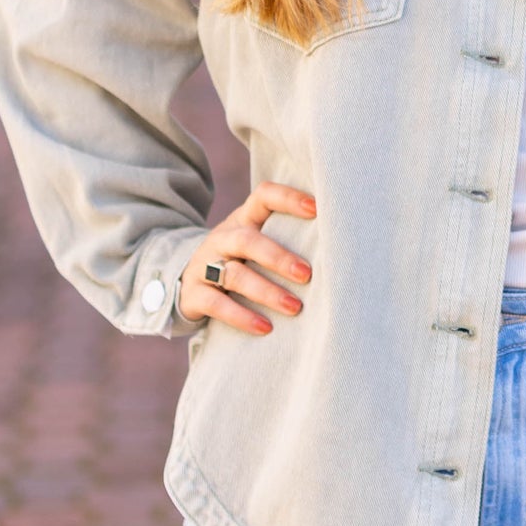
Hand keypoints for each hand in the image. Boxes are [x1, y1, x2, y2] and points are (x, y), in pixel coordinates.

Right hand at [180, 183, 316, 335]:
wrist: (186, 282)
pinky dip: (242, 317)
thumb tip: (338, 251)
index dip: (289, 199)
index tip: (317, 209)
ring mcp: (204, 265)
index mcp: (243, 220)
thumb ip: (285, 239)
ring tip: (295, 307)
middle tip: (307, 274)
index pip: (263, 197)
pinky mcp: (193, 294)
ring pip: (235, 275)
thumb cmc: (239, 261)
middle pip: (248, 241)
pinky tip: (266, 328)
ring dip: (267, 292)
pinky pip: (216, 304)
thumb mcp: (254, 243)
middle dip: (279, 258)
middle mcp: (223, 238)